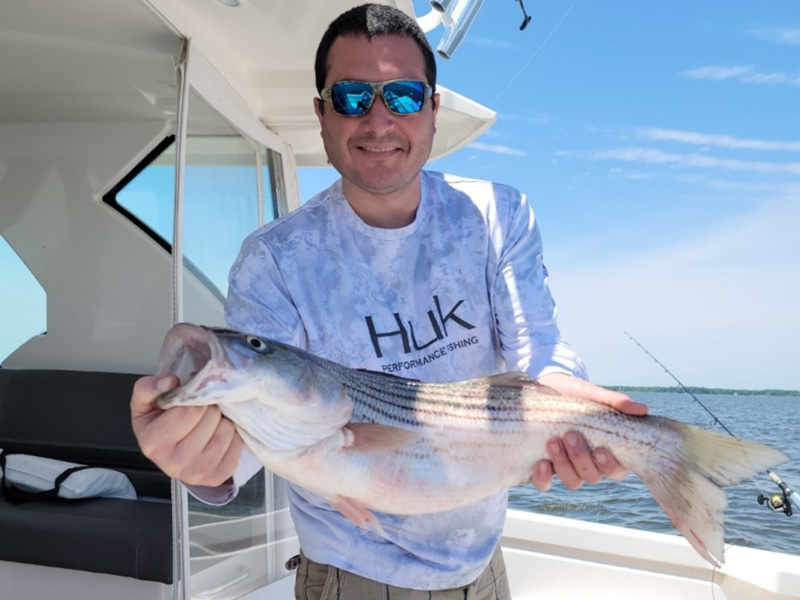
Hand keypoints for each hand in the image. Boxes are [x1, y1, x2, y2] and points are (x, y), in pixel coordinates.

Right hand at [131, 375, 243, 486]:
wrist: (169, 451)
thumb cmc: (158, 423)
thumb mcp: (145, 402)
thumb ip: (149, 387)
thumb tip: (171, 381)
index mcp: (153, 443)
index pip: (189, 411)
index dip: (194, 400)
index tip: (190, 402)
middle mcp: (173, 463)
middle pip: (210, 419)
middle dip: (209, 409)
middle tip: (202, 412)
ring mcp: (196, 473)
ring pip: (226, 431)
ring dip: (221, 421)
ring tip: (209, 424)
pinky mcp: (216, 477)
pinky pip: (237, 446)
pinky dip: (232, 436)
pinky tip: (217, 436)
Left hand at [530, 372, 647, 491]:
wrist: (543, 386)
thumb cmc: (574, 394)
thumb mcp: (592, 394)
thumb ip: (614, 402)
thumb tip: (642, 410)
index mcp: (605, 449)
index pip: (616, 470)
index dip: (610, 465)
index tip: (600, 449)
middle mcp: (587, 462)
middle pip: (592, 476)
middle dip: (581, 458)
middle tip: (570, 434)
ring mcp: (565, 466)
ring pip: (573, 482)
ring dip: (563, 465)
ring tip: (553, 441)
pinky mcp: (543, 467)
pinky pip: (545, 484)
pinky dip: (543, 478)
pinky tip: (541, 463)